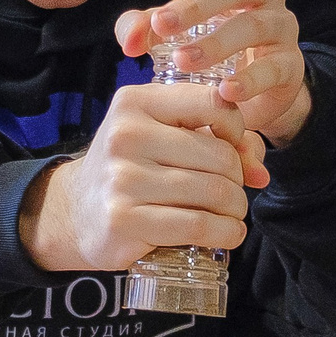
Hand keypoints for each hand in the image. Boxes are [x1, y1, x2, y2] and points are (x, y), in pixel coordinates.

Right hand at [19, 81, 265, 272]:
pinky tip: (227, 234)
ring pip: (214, 193)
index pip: (213, 102)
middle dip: (238, 179)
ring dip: (236, 209)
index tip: (234, 149)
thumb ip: (215, 138)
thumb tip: (260, 170)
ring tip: (231, 214)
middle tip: (232, 192)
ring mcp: (123, 178)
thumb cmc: (131, 169)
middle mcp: (126, 135)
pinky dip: (225, 233)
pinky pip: (197, 226)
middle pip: (220, 156)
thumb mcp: (162, 138)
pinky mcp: (125, 219)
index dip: (237, 129)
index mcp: (136, 102)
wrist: (75, 212)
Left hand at [118, 0, 313, 146]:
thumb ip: (144, 27)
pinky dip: (250, 80)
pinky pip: (274, 67)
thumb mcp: (171, 30)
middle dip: (194, 5)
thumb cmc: (209, 41)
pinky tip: (225, 90)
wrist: (253, 89)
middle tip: (161, 25)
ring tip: (183, 61)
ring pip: (253, 25)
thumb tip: (129, 41)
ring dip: (216, 43)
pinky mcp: (292, 62)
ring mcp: (282, 23)